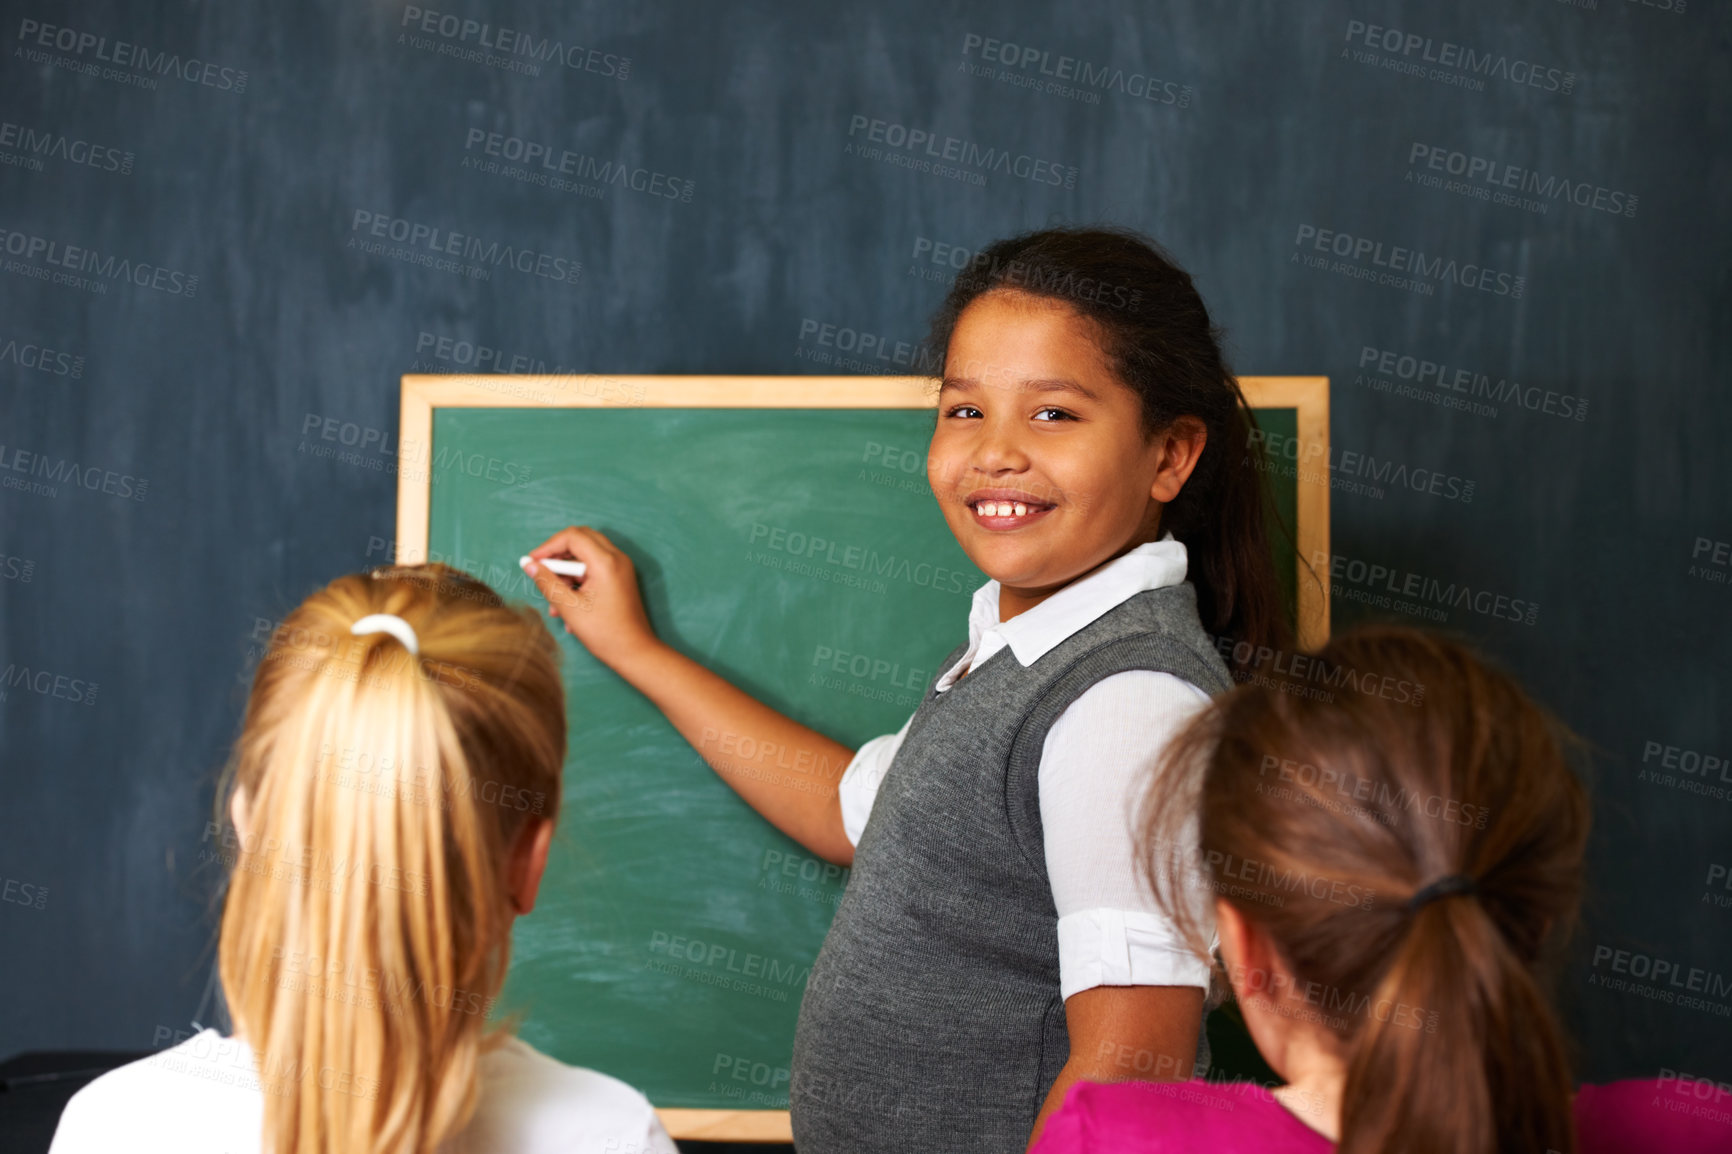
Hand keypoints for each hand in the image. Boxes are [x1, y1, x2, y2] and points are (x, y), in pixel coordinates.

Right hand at [524, 526, 660, 669]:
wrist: (635, 652)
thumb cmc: (606, 633)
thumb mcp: (569, 608)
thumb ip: (547, 582)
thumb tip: (528, 564)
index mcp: (606, 562)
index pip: (572, 536)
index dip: (548, 546)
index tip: (532, 561)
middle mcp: (617, 558)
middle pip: (581, 539)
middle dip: (558, 555)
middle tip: (541, 572)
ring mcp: (621, 567)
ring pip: (587, 554)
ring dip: (567, 572)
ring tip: (554, 601)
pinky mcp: (621, 577)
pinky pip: (595, 568)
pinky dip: (579, 580)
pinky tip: (568, 606)